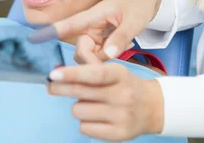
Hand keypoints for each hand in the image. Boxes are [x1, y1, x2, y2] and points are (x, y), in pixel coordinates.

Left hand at [47, 63, 163, 140]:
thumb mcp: (113, 71)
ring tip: (90, 104)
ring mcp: (122, 116)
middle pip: (81, 92)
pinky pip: (85, 128)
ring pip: (78, 110)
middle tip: (51, 85)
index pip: (94, 74)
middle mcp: (122, 95)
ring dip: (78, 107)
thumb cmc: (123, 85)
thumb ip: (88, 69)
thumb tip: (58, 73)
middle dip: (60, 88)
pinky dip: (85, 122)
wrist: (152, 107)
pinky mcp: (119, 134)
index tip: (53, 74)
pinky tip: (96, 118)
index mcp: (120, 74)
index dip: (72, 74)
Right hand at [52, 0, 162, 61]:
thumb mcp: (134, 21)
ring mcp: (94, 35)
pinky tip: (123, 45)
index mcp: (91, 17)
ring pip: (89, 57)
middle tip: (114, 55)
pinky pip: (98, 57)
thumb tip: (107, 56)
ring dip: (102, 60)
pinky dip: (108, 57)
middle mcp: (89, 27)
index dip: (48, 33)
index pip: (66, 26)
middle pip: (80, 52)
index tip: (32, 40)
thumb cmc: (138, 4)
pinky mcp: (101, 41)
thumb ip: (120, 38)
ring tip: (124, 45)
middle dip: (93, 61)